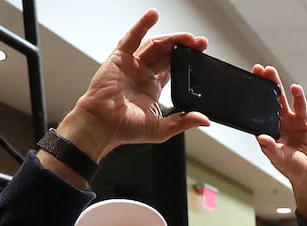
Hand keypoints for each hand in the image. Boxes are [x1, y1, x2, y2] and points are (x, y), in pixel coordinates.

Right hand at [51, 11, 209, 171]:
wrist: (102, 125)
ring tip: (187, 37)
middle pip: (167, 54)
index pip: (173, 68)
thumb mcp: (162, 129)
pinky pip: (132, 38)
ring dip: (171, 38)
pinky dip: (142, 25)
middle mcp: (142, 75)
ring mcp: (131, 65)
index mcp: (152, 89)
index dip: (186, 60)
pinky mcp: (119, 58)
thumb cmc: (124, 129)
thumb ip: (183, 122)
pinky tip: (153, 15)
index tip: (201, 54)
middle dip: (184, 46)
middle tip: (199, 43)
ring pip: (154, 46)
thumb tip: (204, 120)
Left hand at [252, 65, 306, 225]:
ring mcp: (290, 122)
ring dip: (277, 86)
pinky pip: (300, 107)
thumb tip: (262, 138)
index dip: (252, 99)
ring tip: (271, 72)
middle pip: (268, 101)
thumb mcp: (279, 160)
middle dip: (263, 86)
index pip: (256, 113)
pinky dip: (298, 97)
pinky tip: (295, 88)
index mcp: (267, 133)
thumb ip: (271, 149)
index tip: (247, 85)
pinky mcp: (303, 122)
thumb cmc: (293, 169)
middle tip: (258, 70)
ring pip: (282, 100)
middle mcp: (277, 125)